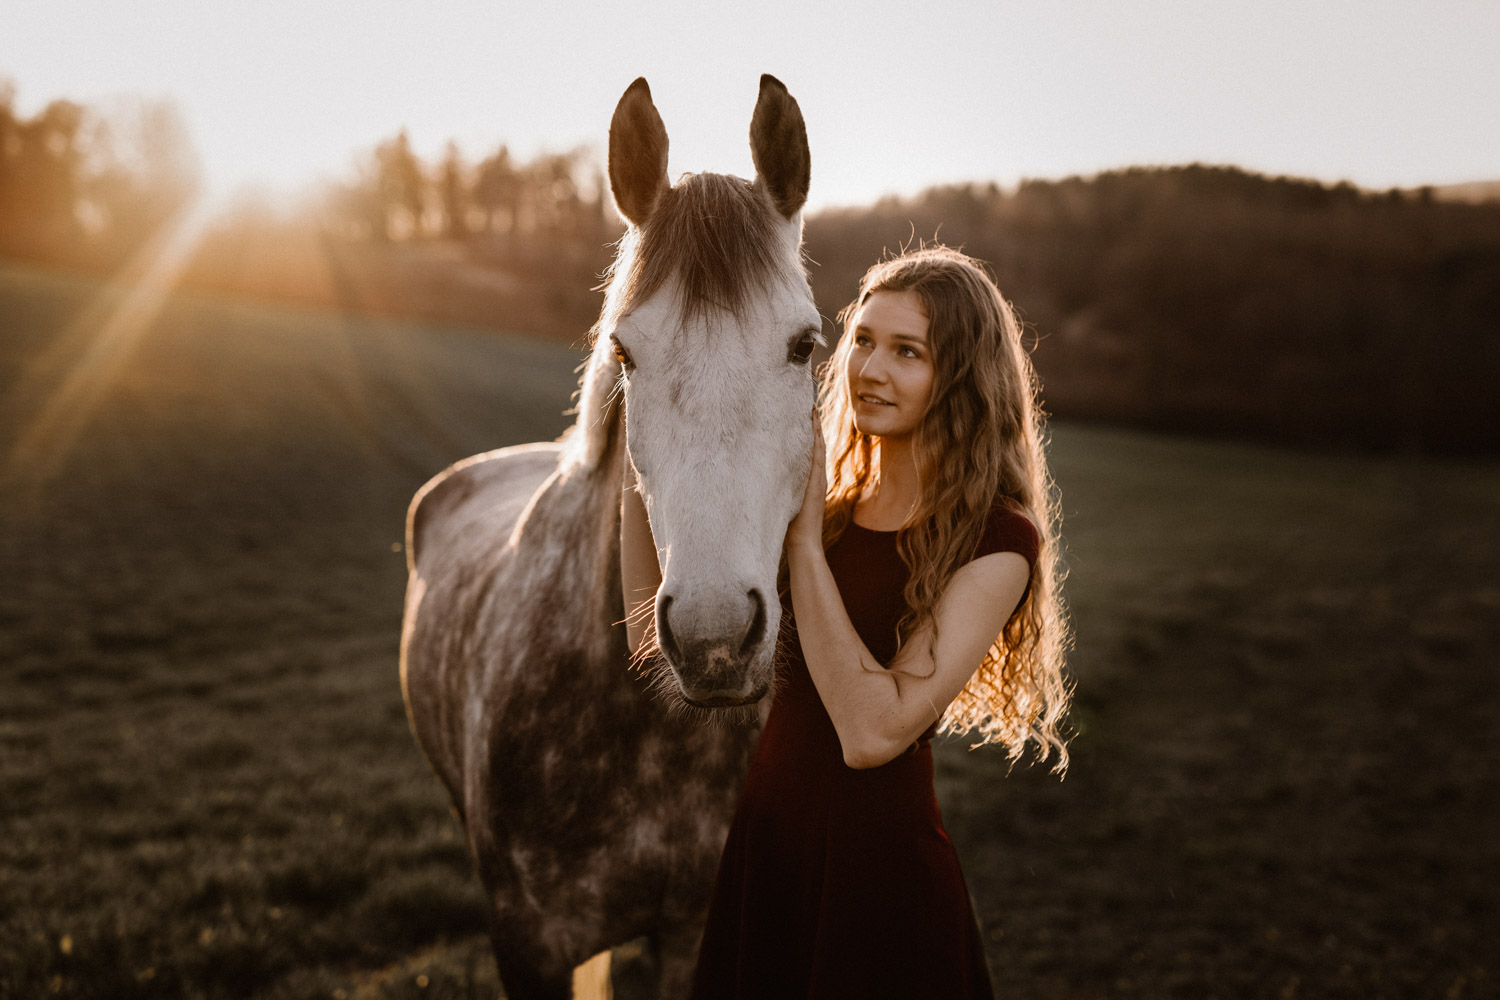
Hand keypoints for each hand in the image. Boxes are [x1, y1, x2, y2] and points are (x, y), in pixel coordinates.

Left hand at [787, 407, 825, 548]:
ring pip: (818, 446)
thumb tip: (762, 477)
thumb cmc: (790, 524)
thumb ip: (779, 487)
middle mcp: (815, 475)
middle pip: (816, 443)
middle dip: (812, 423)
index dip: (807, 432)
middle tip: (808, 403)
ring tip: (812, 409)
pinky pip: (817, 456)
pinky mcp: (817, 482)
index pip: (809, 449)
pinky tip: (814, 427)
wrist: (802, 541)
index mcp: (808, 478)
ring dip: (815, 427)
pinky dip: (817, 441)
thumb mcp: (784, 500)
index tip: (802, 413)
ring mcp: (818, 478)